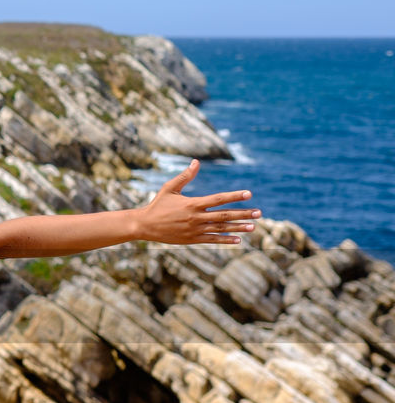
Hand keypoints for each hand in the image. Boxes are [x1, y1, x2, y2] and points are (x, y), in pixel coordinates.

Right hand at [132, 159, 259, 244]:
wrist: (144, 225)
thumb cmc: (157, 205)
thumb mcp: (169, 188)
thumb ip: (185, 176)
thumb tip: (196, 162)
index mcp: (192, 203)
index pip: (218, 199)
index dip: (234, 196)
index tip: (249, 194)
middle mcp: (196, 217)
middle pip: (224, 215)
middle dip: (243, 214)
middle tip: (259, 213)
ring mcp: (195, 230)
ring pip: (221, 229)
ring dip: (238, 227)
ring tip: (253, 226)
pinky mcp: (192, 239)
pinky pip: (212, 240)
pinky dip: (225, 240)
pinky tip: (238, 240)